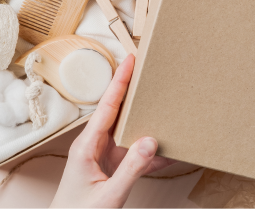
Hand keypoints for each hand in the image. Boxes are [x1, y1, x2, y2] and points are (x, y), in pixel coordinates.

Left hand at [51, 54, 173, 207]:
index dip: (120, 81)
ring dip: (143, 119)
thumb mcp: (108, 195)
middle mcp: (93, 145)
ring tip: (161, 104)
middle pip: (116, 110)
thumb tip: (151, 141)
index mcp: (86, 146)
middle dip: (131, 90)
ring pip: (126, 129)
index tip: (130, 61)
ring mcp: (101, 155)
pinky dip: (149, 152)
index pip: (107, 106)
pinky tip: (168, 152)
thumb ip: (131, 169)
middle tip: (147, 71)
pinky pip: (133, 152)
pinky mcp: (110, 166)